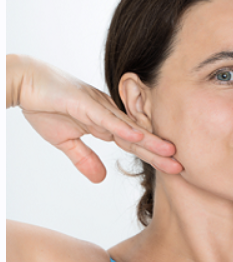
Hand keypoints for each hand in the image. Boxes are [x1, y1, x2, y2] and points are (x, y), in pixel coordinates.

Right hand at [12, 55, 182, 182]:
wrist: (22, 82)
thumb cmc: (44, 106)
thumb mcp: (66, 141)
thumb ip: (85, 158)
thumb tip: (100, 179)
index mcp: (105, 122)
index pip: (134, 144)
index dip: (152, 156)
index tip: (172, 169)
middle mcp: (107, 113)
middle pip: (138, 136)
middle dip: (159, 152)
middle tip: (181, 166)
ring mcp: (97, 107)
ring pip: (128, 126)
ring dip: (149, 140)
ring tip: (170, 152)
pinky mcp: (82, 102)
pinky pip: (105, 116)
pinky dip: (121, 127)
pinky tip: (138, 137)